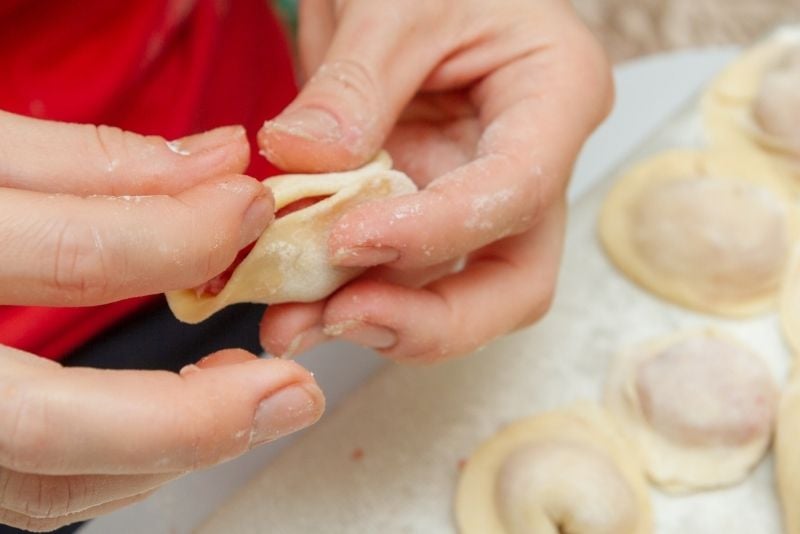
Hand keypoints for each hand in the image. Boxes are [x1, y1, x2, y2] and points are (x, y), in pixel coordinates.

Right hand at [0, 111, 324, 529]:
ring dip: (170, 451)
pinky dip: (124, 463)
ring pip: (46, 484)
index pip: (66, 254)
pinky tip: (180, 420)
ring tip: (254, 399)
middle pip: (45, 426)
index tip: (248, 204)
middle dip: (192, 417)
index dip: (180, 233)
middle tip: (294, 391)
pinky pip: (37, 489)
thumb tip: (215, 164)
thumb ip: (85, 161)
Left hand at [258, 0, 612, 360]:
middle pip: (514, 282)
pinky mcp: (426, 214)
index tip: (349, 238)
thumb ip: (353, 83)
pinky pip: (396, 274)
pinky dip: (344, 294)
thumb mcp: (393, 1)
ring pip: (450, 293)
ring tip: (291, 324)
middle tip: (339, 321)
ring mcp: (477, 199)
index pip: (518, 189)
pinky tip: (292, 304)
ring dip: (371, 317)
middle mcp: (529, 166)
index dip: (437, 231)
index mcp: (557, 96)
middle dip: (429, 319)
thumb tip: (303, 160)